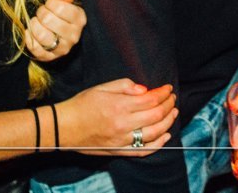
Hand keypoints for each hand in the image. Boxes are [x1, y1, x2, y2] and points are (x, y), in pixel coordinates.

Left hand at [24, 0, 85, 61]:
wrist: (62, 41)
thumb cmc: (63, 19)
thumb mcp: (67, 7)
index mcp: (80, 20)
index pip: (61, 8)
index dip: (50, 3)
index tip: (49, 3)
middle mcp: (74, 35)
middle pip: (48, 20)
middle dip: (41, 13)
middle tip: (41, 12)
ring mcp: (62, 48)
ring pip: (41, 35)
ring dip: (34, 25)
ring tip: (35, 22)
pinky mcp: (50, 58)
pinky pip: (34, 47)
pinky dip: (29, 37)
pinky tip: (30, 32)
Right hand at [60, 79, 176, 155]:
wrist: (64, 127)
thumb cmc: (82, 105)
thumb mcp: (102, 88)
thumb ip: (125, 86)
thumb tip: (145, 90)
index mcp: (119, 106)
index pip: (151, 99)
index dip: (163, 93)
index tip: (168, 88)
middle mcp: (123, 124)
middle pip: (156, 115)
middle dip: (169, 105)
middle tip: (172, 98)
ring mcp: (122, 140)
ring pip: (154, 133)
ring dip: (168, 122)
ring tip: (173, 112)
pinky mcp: (119, 151)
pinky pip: (143, 151)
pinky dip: (158, 144)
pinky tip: (166, 135)